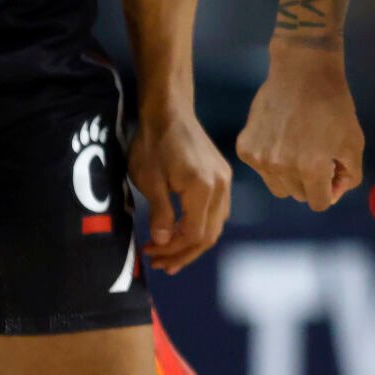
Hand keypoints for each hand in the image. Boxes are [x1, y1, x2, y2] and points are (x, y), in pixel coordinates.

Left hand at [129, 103, 231, 274]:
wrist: (169, 110)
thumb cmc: (154, 143)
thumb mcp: (149, 180)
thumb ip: (160, 213)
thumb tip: (164, 242)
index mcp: (203, 188)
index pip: (194, 234)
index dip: (171, 250)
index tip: (149, 254)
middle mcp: (221, 187)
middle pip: (209, 235)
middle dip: (183, 253)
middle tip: (159, 264)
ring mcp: (225, 181)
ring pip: (216, 225)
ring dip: (193, 244)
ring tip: (170, 256)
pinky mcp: (222, 176)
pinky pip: (217, 212)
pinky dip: (201, 227)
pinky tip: (183, 232)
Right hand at [237, 40, 363, 210]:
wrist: (302, 71)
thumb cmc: (333, 106)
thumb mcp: (354, 141)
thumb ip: (349, 176)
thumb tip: (334, 194)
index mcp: (311, 168)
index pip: (319, 203)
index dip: (328, 190)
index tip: (330, 172)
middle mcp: (282, 167)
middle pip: (298, 195)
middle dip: (310, 182)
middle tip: (315, 154)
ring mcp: (260, 158)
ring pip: (278, 186)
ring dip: (289, 175)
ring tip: (297, 146)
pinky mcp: (245, 148)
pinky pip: (261, 169)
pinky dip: (271, 160)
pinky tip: (280, 137)